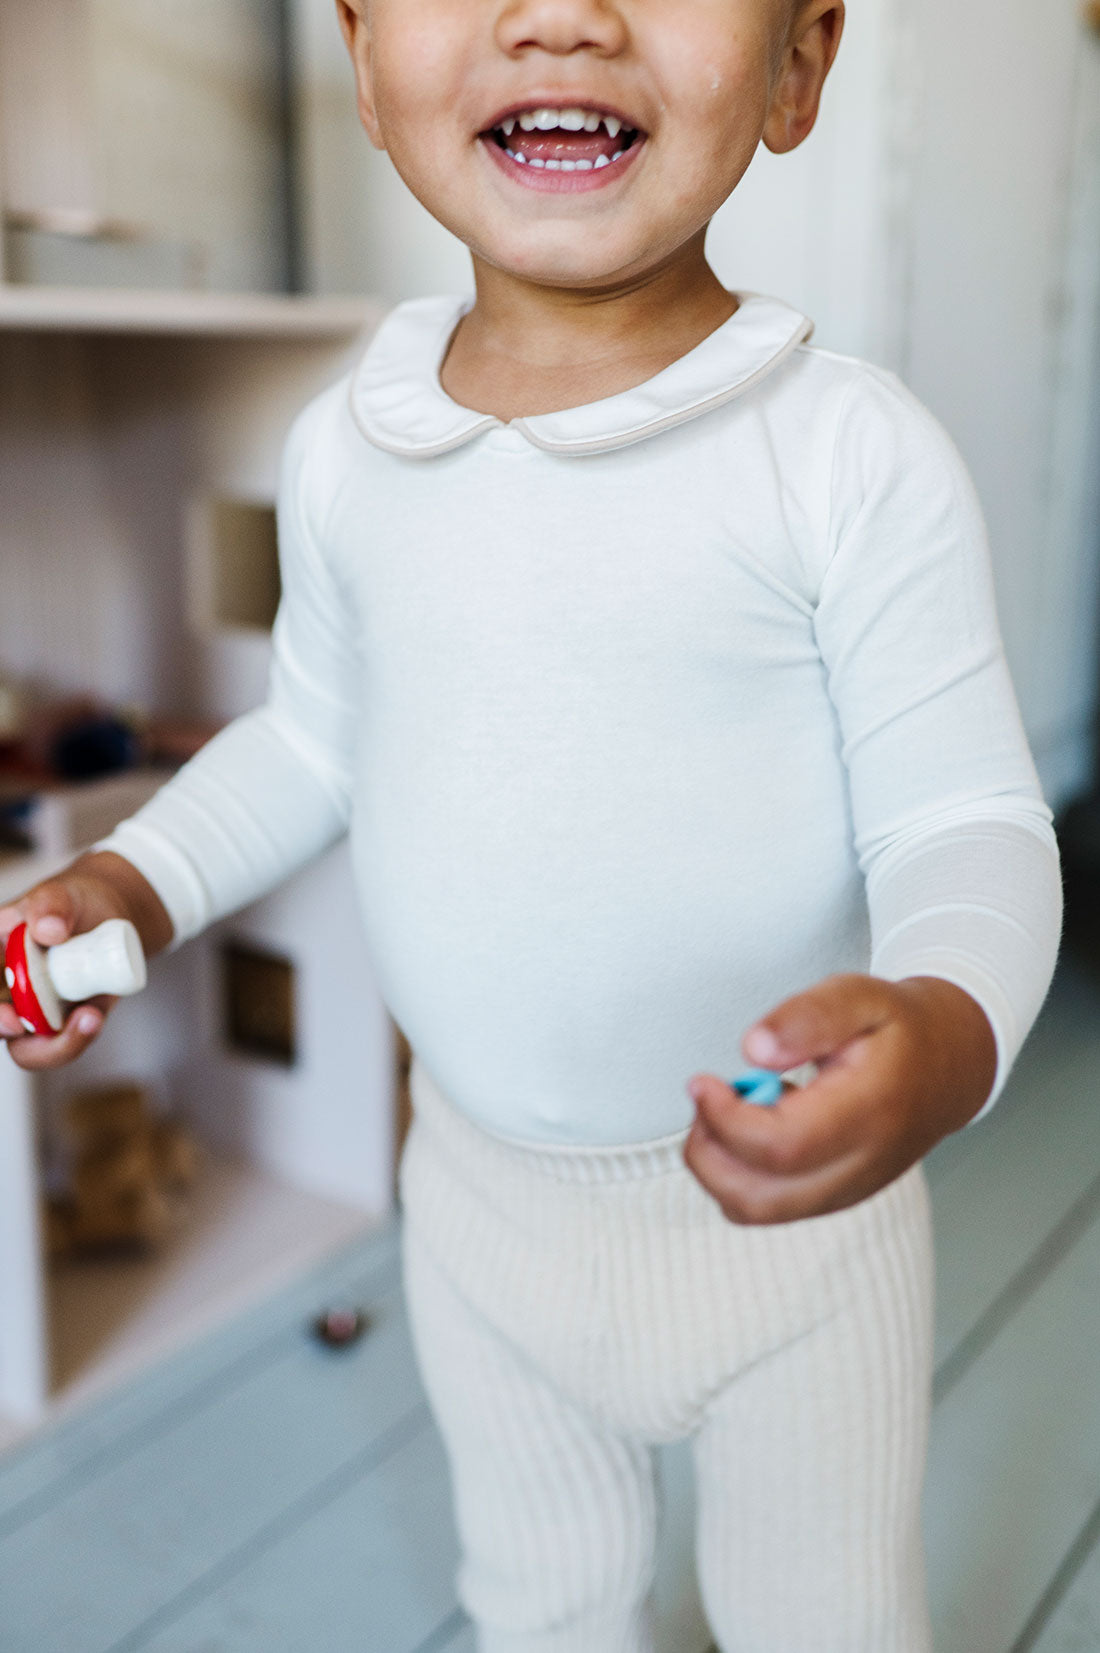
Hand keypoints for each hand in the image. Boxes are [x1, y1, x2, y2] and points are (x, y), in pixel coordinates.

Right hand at [0, 851, 170, 1071]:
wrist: (109, 916)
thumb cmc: (73, 902)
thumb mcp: (59, 894)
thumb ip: (50, 905)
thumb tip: (48, 931)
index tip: (9, 1017)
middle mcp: (5, 989)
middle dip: (8, 1031)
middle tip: (34, 1027)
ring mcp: (33, 1010)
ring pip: (29, 1048)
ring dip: (56, 1044)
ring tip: (90, 1017)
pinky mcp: (63, 1022)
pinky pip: (63, 1044)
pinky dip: (78, 1038)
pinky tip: (96, 1014)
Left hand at [683, 973, 996, 1224]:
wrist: (950, 1063)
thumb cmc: (899, 1028)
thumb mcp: (859, 996)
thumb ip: (807, 1017)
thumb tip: (753, 1051)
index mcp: (870, 1112)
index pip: (782, 1146)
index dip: (726, 1120)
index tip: (703, 1081)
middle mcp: (862, 1165)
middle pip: (760, 1197)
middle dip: (708, 1152)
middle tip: (705, 1096)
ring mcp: (849, 1190)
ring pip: (757, 1211)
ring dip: (717, 1167)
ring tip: (725, 1109)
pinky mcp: (835, 1197)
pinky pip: (768, 1207)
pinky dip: (738, 1175)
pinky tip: (752, 1126)